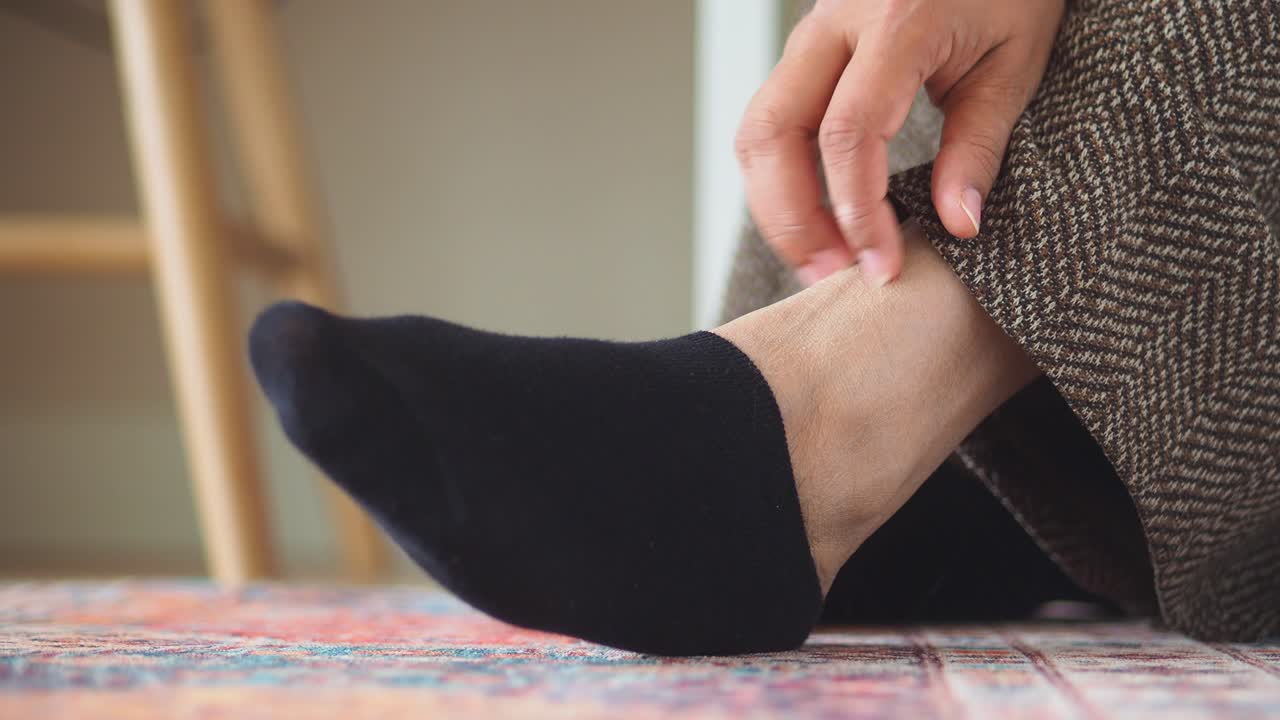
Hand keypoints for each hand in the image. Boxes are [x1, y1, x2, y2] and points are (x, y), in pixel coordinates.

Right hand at [735, 0, 1064, 285]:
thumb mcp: (1013, 64)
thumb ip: (979, 145)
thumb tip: (957, 223)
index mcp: (894, 22)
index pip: (848, 133)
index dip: (856, 211)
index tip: (880, 264)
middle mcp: (833, 24)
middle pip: (773, 132)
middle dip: (792, 217)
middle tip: (831, 274)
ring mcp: (810, 34)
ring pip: (757, 130)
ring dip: (777, 205)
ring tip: (820, 258)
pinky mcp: (806, 52)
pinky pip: (771, 122)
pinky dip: (782, 179)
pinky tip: (816, 218)